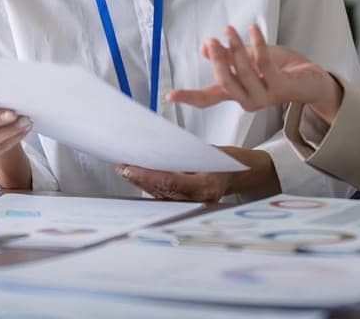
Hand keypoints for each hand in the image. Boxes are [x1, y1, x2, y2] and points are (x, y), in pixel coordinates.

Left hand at [116, 146, 278, 201]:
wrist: (237, 175)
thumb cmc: (223, 161)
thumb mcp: (206, 153)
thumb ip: (183, 156)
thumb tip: (156, 152)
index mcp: (205, 186)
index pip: (170, 181)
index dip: (147, 175)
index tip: (130, 167)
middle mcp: (197, 200)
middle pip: (160, 190)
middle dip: (139, 178)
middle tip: (122, 167)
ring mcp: (191, 206)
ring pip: (159, 195)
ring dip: (141, 183)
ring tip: (125, 169)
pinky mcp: (185, 206)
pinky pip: (163, 196)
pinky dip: (149, 186)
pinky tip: (137, 177)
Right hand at [165, 25, 343, 120]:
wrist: (311, 79)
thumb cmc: (279, 68)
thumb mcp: (248, 58)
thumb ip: (228, 56)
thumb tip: (205, 47)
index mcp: (237, 93)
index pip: (208, 98)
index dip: (188, 97)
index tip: (168, 96)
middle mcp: (247, 100)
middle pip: (224, 83)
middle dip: (216, 61)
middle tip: (211, 41)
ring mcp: (264, 97)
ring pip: (243, 73)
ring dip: (235, 49)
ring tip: (229, 30)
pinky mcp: (280, 88)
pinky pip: (264, 64)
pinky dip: (257, 44)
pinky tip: (254, 29)